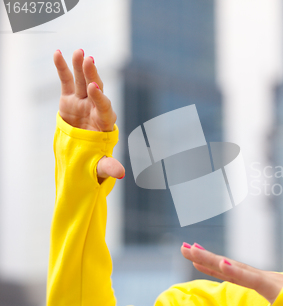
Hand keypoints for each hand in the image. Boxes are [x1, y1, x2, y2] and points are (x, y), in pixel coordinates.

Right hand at [53, 49, 124, 180]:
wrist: (84, 153)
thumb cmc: (95, 159)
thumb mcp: (101, 165)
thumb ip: (109, 166)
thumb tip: (120, 173)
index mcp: (105, 123)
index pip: (104, 108)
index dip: (100, 99)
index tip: (95, 89)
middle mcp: (96, 109)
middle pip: (96, 90)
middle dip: (93, 76)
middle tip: (89, 61)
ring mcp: (83, 102)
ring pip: (83, 82)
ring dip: (80, 67)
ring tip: (79, 52)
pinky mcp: (70, 100)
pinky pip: (67, 81)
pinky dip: (63, 68)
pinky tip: (59, 53)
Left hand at [181, 243, 282, 303]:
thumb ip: (281, 302)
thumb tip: (277, 304)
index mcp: (265, 283)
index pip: (234, 273)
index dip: (213, 264)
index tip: (195, 255)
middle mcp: (263, 279)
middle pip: (229, 267)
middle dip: (204, 257)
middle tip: (183, 247)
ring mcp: (269, 282)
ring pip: (236, 269)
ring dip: (212, 260)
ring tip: (191, 251)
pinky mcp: (276, 288)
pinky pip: (254, 280)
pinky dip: (237, 271)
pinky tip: (222, 264)